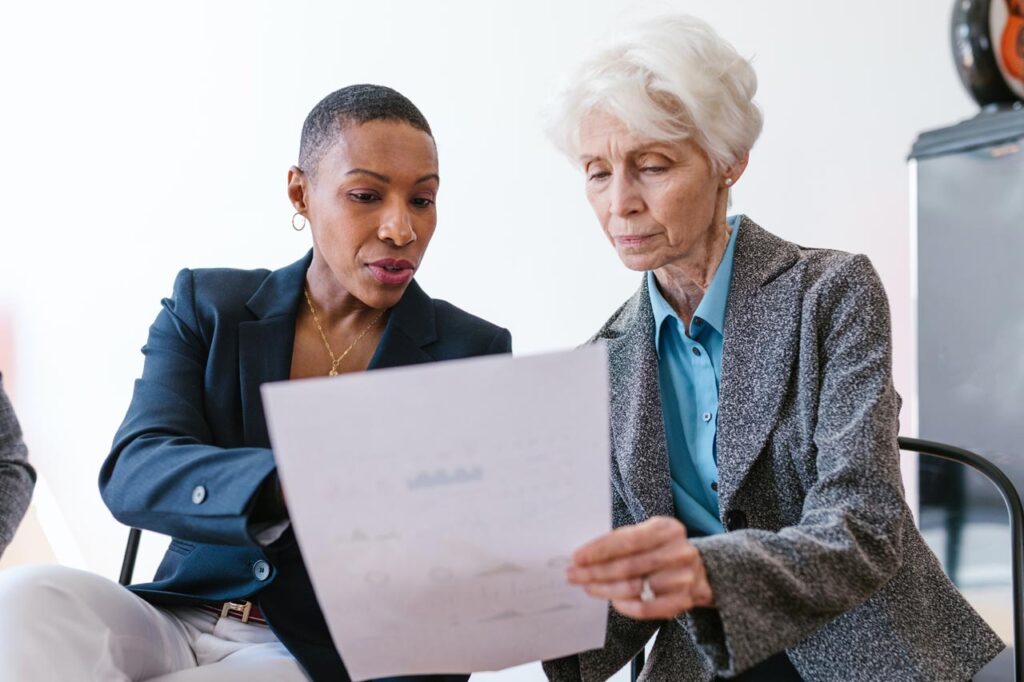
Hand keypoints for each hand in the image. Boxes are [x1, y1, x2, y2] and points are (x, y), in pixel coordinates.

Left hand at [566, 515, 713, 619]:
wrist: (702, 569)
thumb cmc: (662, 549)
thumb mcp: (648, 534)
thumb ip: (621, 541)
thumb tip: (584, 555)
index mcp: (668, 529)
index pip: (627, 540)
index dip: (599, 550)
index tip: (576, 557)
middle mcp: (680, 551)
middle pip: (628, 565)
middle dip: (595, 572)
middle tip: (573, 575)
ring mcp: (684, 577)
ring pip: (635, 588)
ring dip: (606, 589)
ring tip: (588, 587)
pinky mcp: (683, 600)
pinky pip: (646, 608)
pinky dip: (624, 606)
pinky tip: (612, 600)